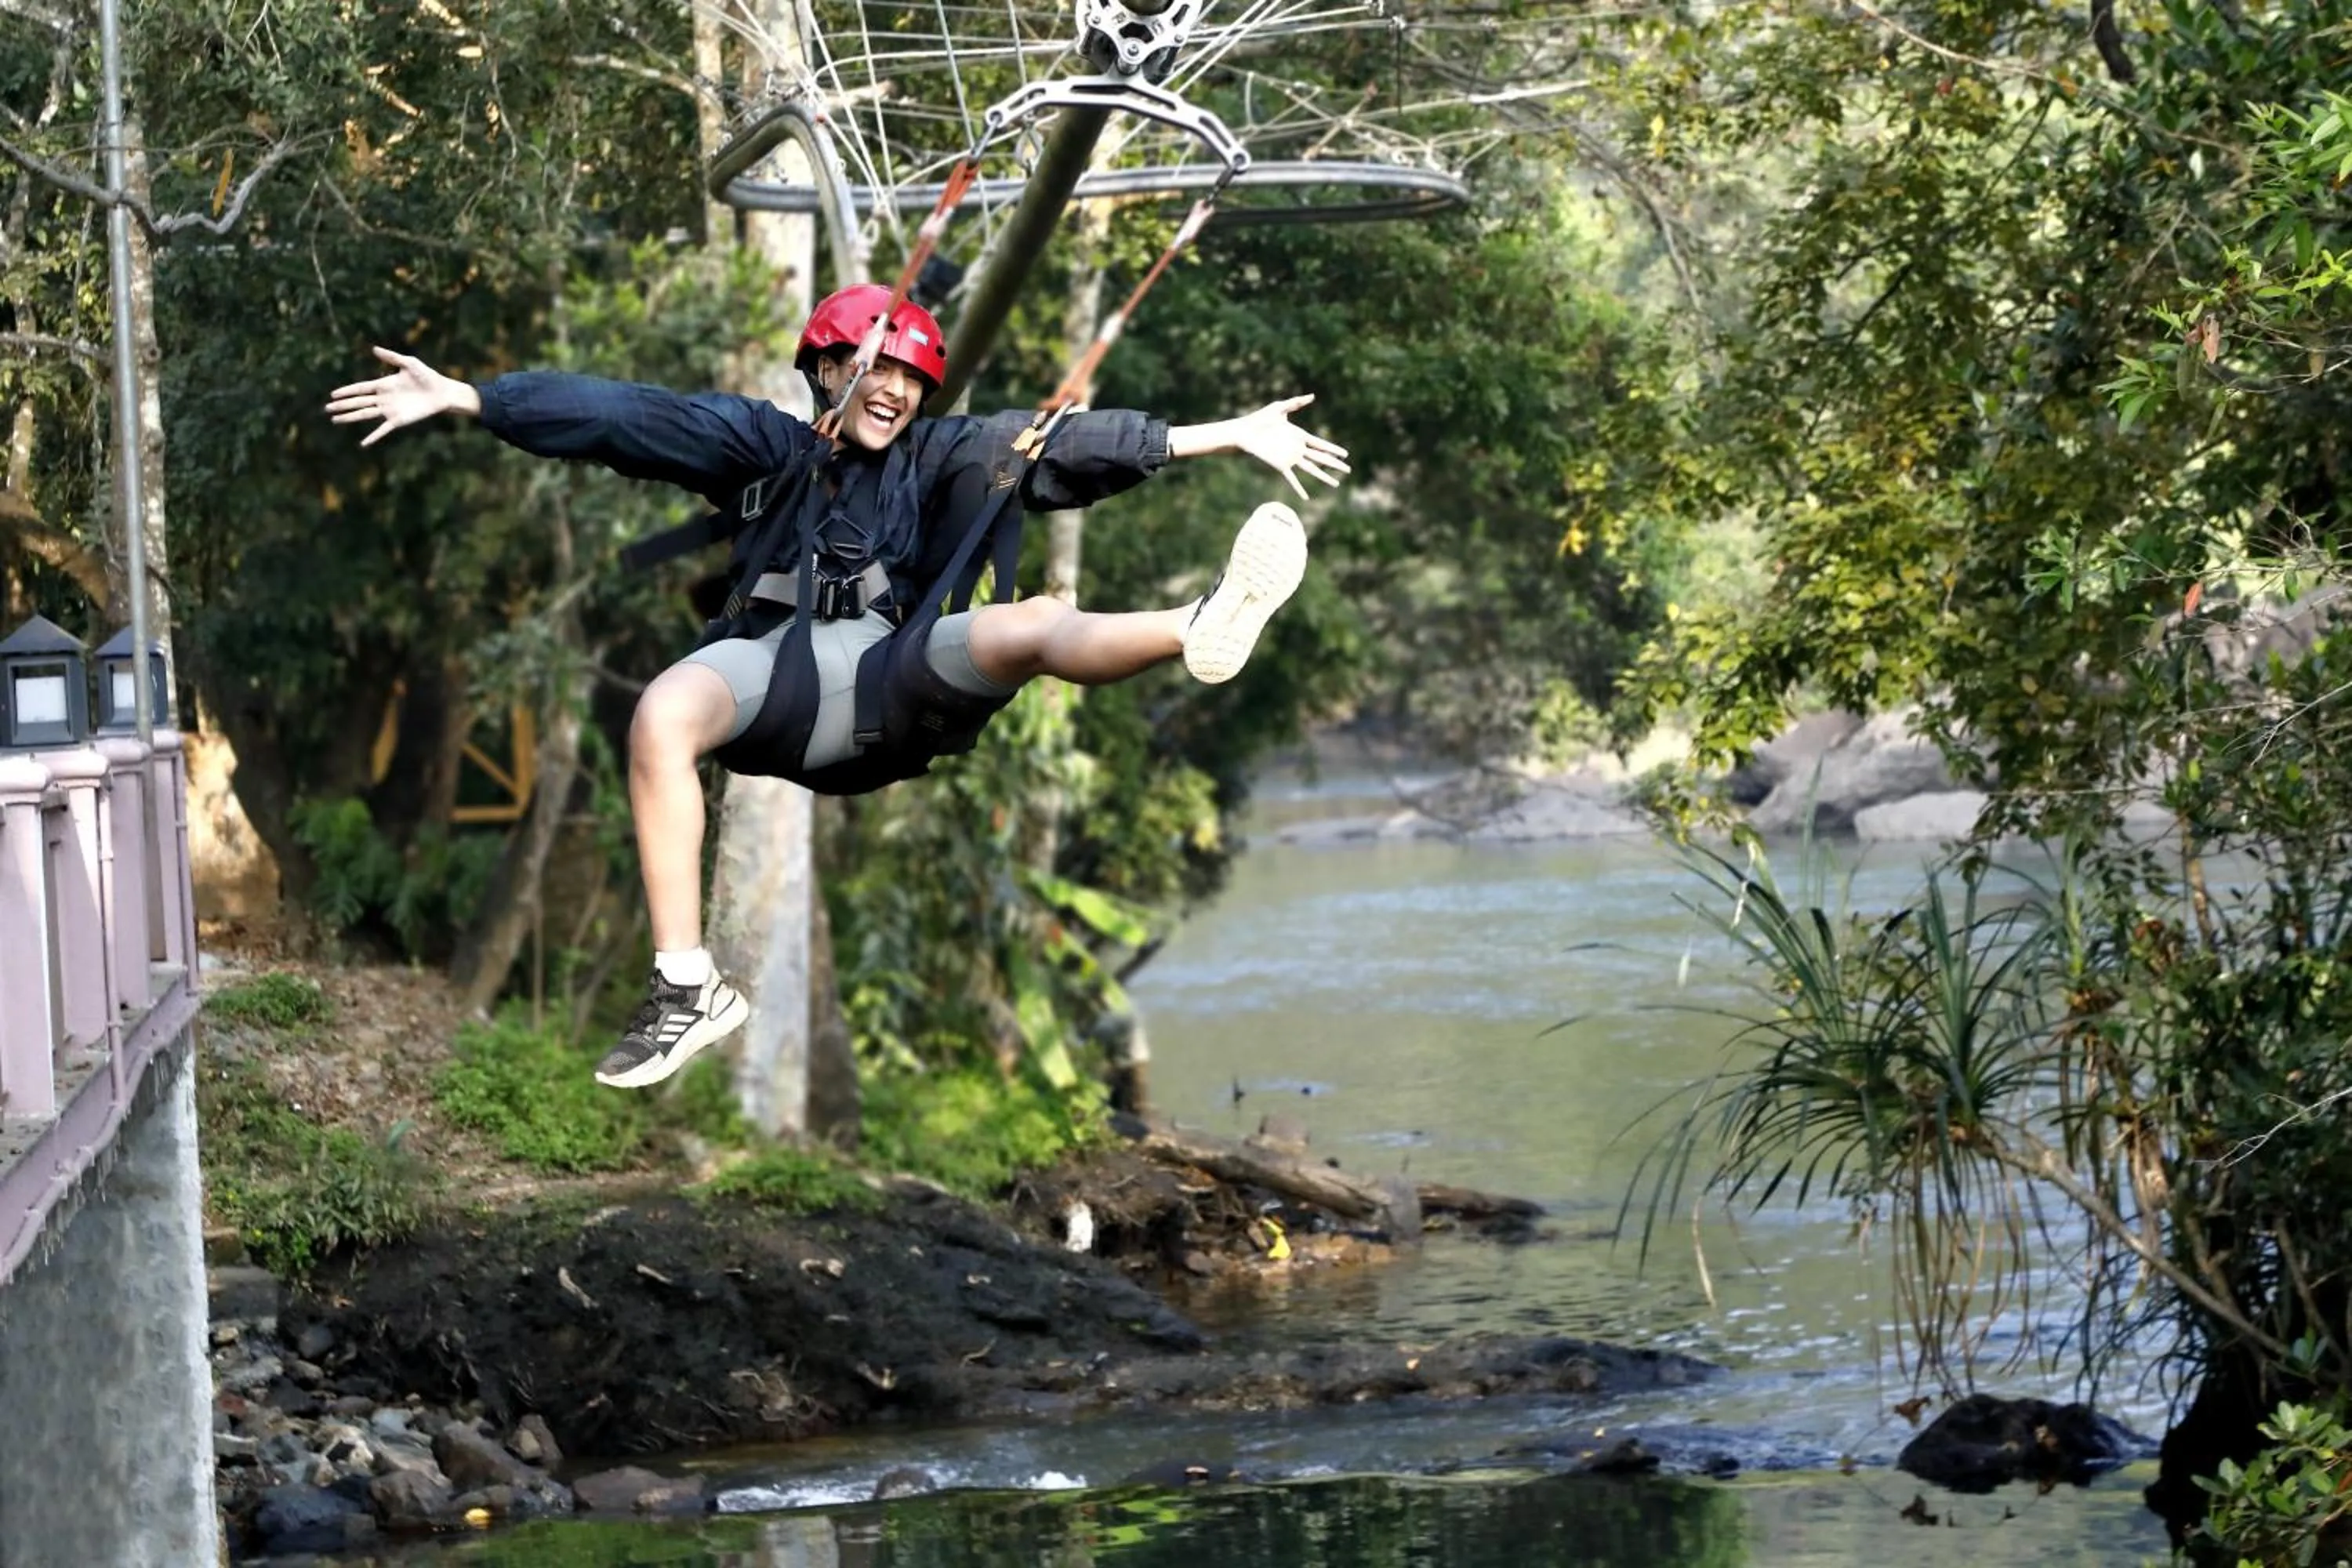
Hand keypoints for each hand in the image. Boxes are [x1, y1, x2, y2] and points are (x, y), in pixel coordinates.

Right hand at [325, 346, 477, 446]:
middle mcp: (383, 398)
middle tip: (327, 409)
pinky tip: (363, 444)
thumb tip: (373, 348)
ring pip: (365, 414)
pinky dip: (373, 437)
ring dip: (350, 418)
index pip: (360, 388)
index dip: (346, 391)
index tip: (333, 394)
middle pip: (358, 402)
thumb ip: (391, 357)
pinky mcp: (398, 420)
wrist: (442, 392)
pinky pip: (383, 430)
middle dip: (342, 405)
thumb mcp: (409, 363)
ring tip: (335, 420)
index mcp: (383, 384)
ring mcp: (389, 410)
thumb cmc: (427, 376)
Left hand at [1228, 395, 1349, 500]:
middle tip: (1348, 470)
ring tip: (1337, 484)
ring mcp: (1290, 458)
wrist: (1244, 432)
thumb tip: (1312, 396)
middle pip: (1321, 458)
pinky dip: (1299, 489)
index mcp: (1299, 435)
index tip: (1345, 454)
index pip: (1321, 444)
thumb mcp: (1279, 408)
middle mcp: (1297, 449)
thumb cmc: (1259, 419)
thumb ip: (1296, 402)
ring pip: (1312, 470)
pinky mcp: (1280, 466)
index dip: (1334, 449)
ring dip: (1324, 477)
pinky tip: (1306, 497)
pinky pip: (1292, 479)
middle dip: (1335, 464)